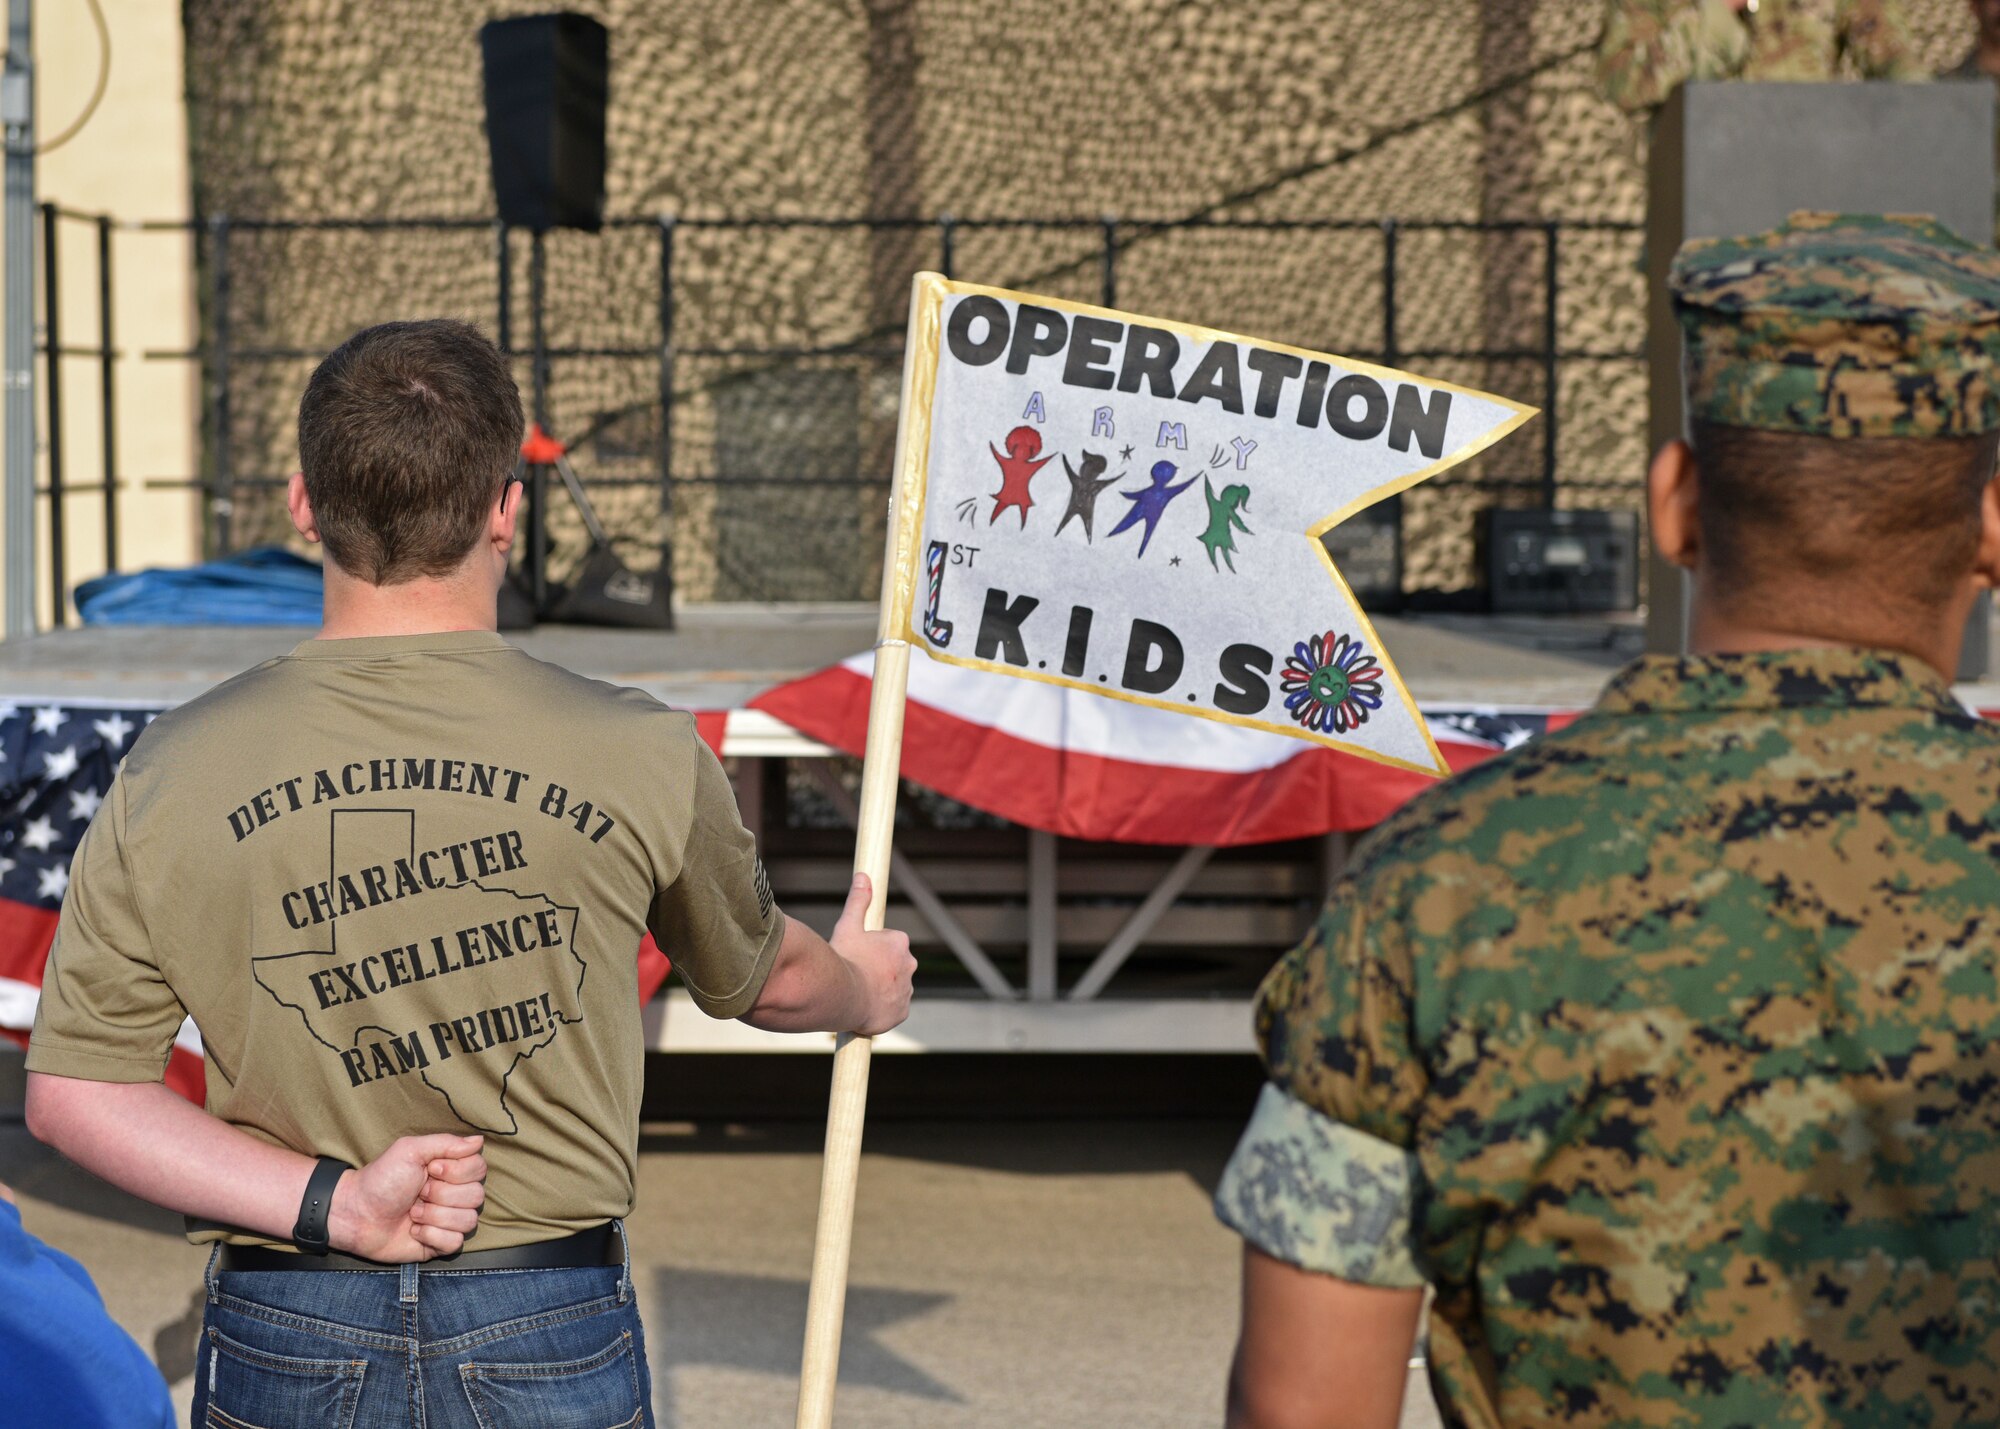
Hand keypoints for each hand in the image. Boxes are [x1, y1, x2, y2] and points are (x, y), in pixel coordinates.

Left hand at [327, 1134, 486, 1261]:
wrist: (356, 1214)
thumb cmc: (381, 1179)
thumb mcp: (410, 1150)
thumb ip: (446, 1143)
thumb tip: (479, 1140)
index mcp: (451, 1171)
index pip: (479, 1168)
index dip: (456, 1172)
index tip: (430, 1170)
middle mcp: (454, 1195)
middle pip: (476, 1196)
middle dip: (442, 1196)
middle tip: (418, 1193)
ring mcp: (448, 1220)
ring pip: (468, 1221)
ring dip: (435, 1217)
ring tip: (413, 1213)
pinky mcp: (440, 1244)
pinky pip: (455, 1242)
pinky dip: (432, 1236)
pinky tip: (414, 1231)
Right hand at [831, 873, 914, 1035]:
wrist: (841, 995)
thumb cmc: (844, 959)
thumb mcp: (848, 926)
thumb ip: (858, 901)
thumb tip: (863, 876)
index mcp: (899, 942)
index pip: (887, 943)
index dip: (869, 949)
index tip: (856, 956)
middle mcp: (910, 964)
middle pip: (893, 965)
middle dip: (878, 969)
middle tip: (855, 973)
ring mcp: (907, 990)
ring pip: (894, 987)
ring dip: (880, 988)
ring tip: (858, 991)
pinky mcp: (902, 1012)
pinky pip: (893, 1008)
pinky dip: (882, 1008)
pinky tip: (865, 1008)